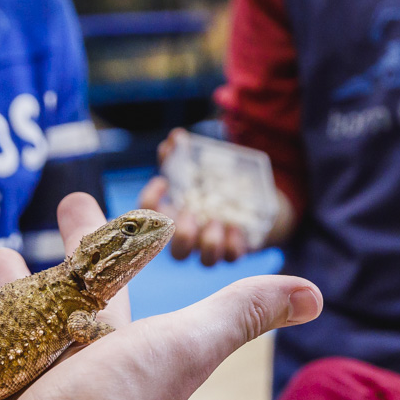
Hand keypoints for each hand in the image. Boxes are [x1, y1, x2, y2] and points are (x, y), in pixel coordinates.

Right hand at [137, 127, 293, 265]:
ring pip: (206, 261)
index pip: (147, 219)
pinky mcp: (235, 251)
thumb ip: (181, 154)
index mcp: (171, 218)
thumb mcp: (195, 168)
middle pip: (177, 253)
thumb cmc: (211, 186)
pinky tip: (236, 227)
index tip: (162, 182)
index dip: (148, 203)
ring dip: (210, 243)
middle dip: (182, 237)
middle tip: (189, 214)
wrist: (252, 202)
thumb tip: (175, 137)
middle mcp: (189, 237)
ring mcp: (212, 248)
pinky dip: (234, 244)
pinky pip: (232, 257)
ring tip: (217, 221)